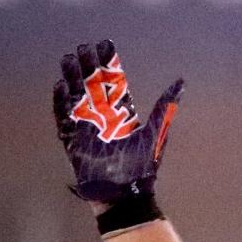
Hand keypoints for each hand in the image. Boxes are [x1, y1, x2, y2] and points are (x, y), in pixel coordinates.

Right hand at [53, 40, 182, 203]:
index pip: (114, 83)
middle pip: (92, 86)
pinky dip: (62, 104)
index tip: (105, 44)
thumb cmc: (143, 168)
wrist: (126, 197)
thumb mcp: (157, 132)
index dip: (109, 64)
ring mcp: (88, 130)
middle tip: (83, 48)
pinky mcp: (74, 143)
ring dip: (72, 79)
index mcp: (123, 116)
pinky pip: (64, 120)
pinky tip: (61, 86)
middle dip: (87, 67)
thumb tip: (181, 82)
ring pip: (76, 98)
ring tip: (68, 59)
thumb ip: (165, 106)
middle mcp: (104, 120)